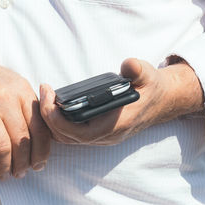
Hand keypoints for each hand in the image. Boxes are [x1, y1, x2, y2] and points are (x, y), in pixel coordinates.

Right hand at [0, 25, 51, 180]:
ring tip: (4, 174)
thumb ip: (25, 104)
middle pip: (22, 141)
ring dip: (5, 167)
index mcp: (20, 90)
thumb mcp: (10, 82)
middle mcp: (5, 99)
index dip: (42, 151)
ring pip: (2, 148)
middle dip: (23, 163)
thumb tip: (39, 136)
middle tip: (21, 172)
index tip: (39, 163)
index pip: (40, 127)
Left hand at [38, 57, 203, 145]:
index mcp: (117, 125)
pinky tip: (53, 102)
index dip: (59, 119)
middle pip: (68, 137)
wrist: (162, 100)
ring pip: (67, 138)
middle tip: (43, 90)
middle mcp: (107, 136)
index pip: (80, 133)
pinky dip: (58, 122)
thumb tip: (128, 66)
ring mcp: (102, 136)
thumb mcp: (148, 74)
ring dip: (51, 120)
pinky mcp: (97, 132)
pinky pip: (71, 134)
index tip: (49, 96)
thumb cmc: (151, 86)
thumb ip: (138, 70)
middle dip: (48, 117)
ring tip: (44, 94)